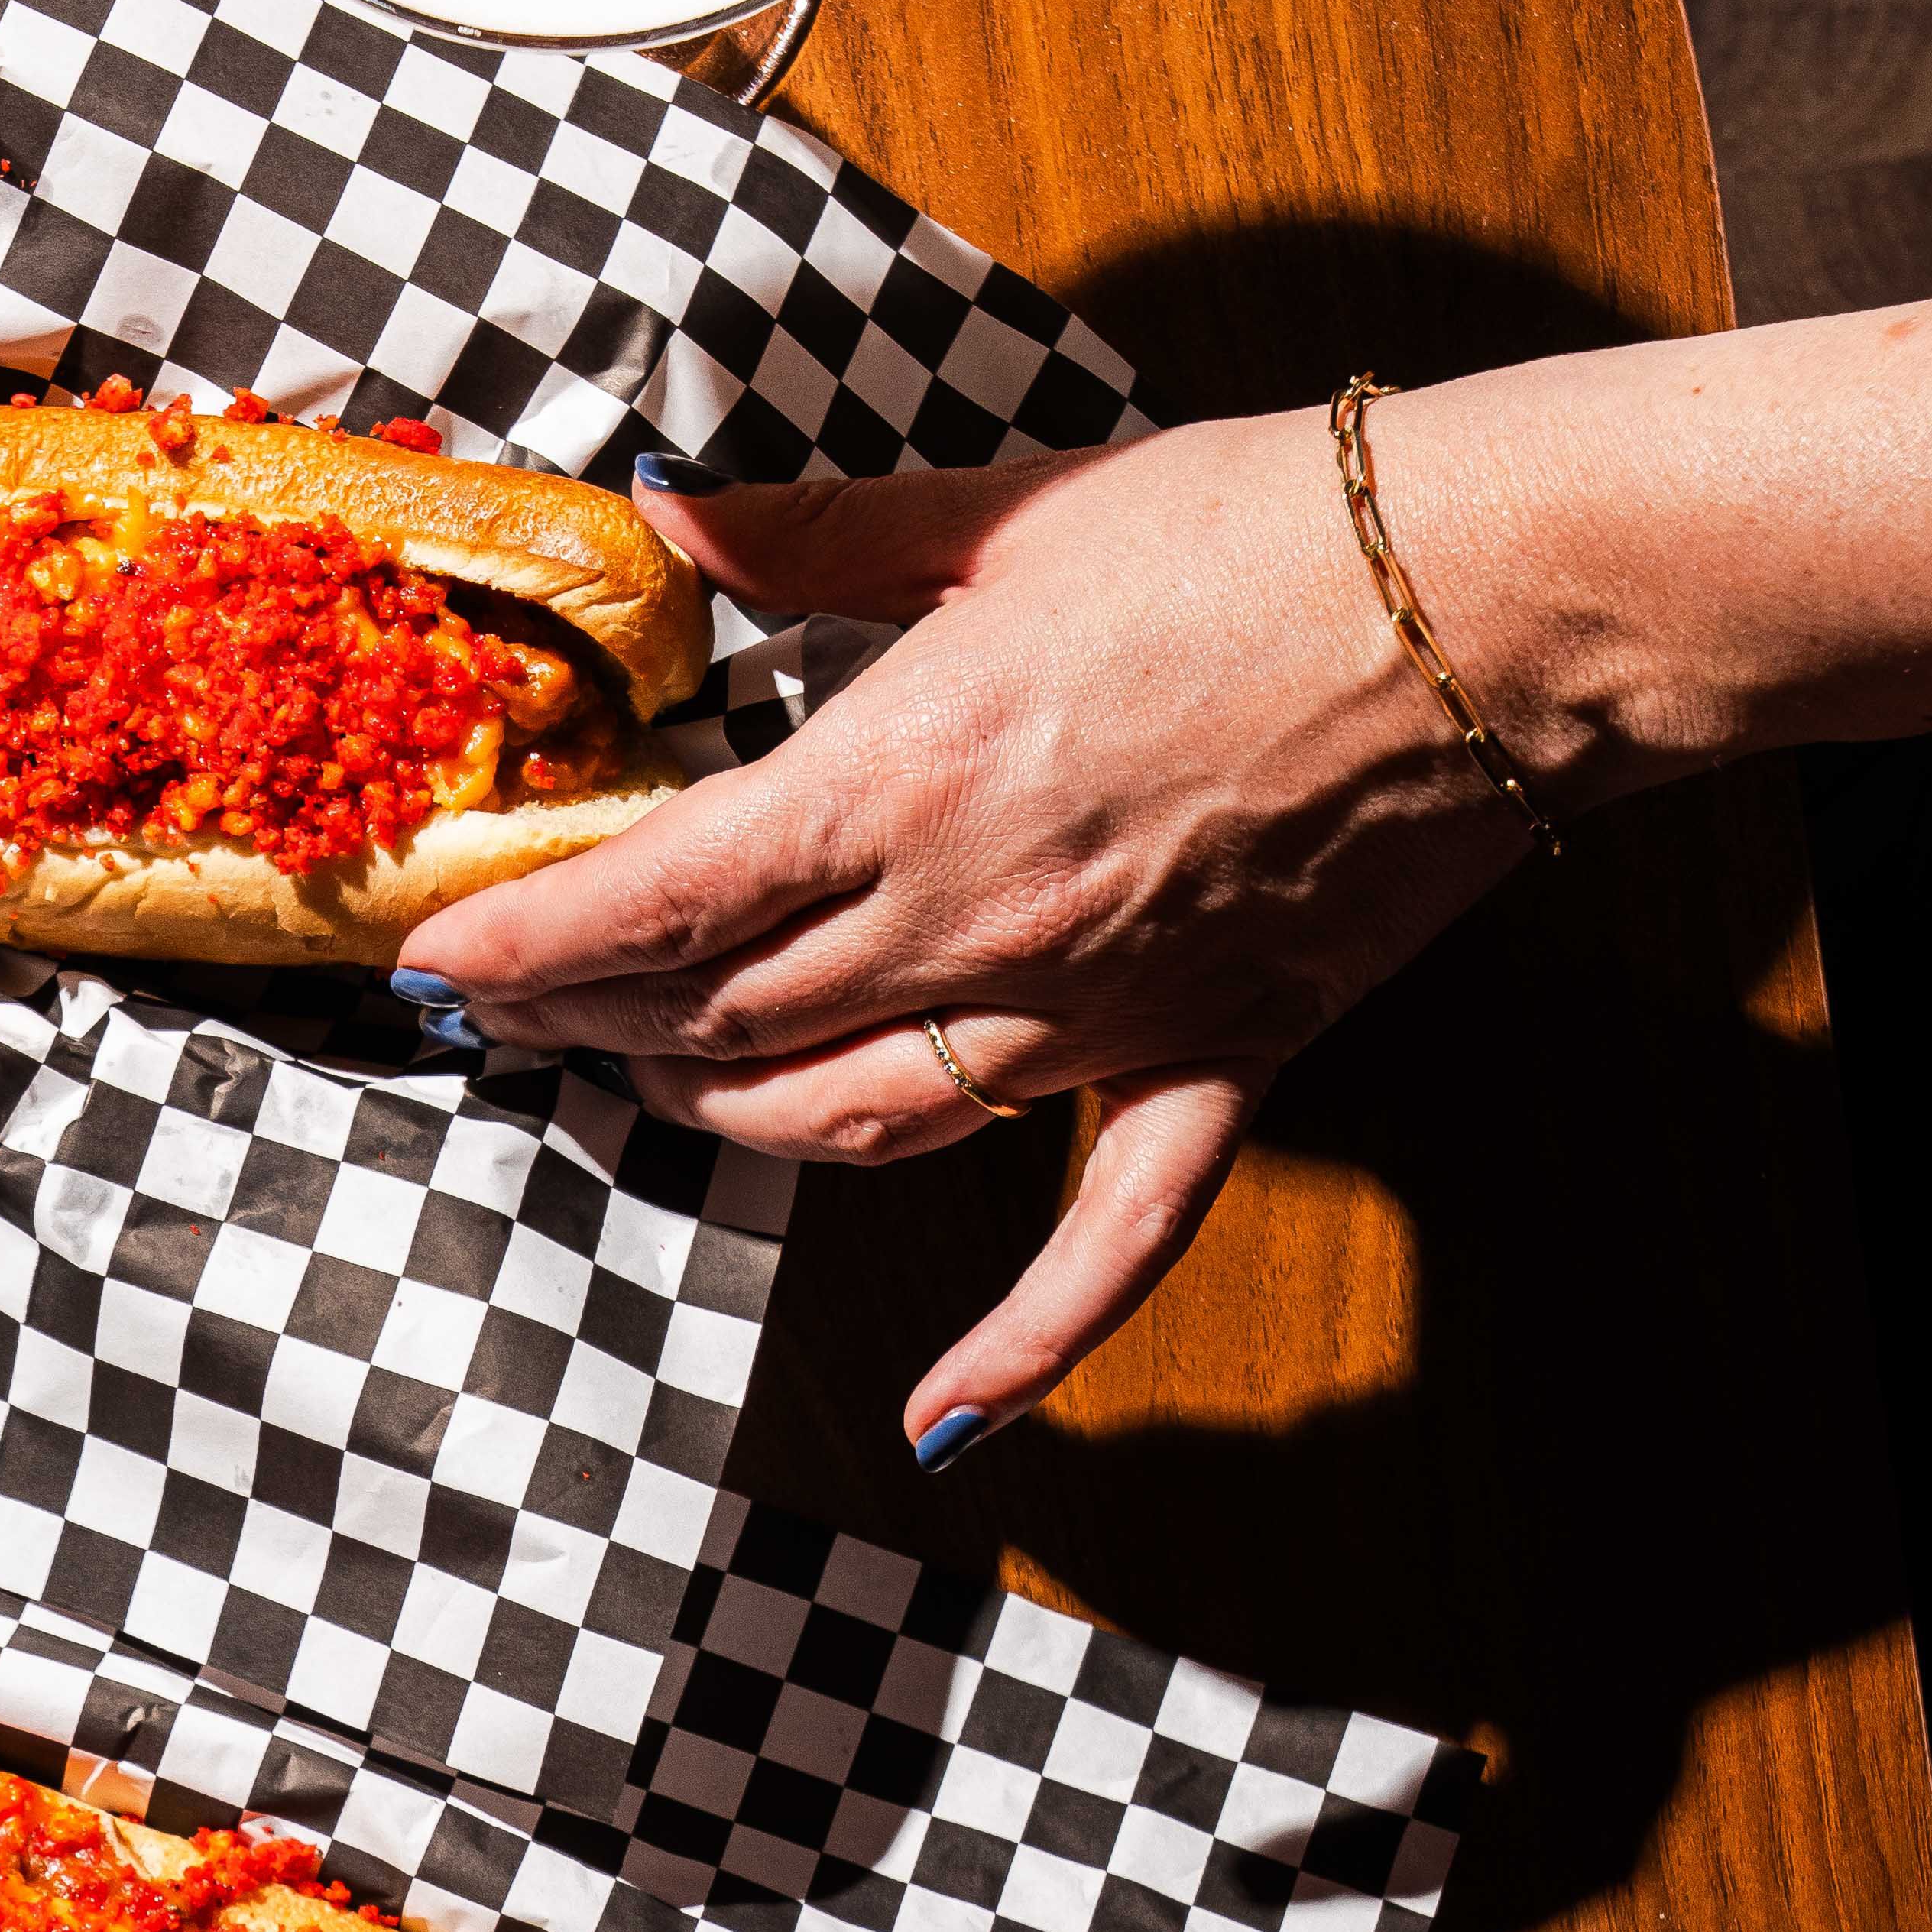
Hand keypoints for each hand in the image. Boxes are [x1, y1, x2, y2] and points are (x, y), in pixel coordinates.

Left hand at [393, 410, 1541, 1445]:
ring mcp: (1096, 1016)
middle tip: (506, 1003)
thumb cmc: (1260, 530)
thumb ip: (812, 531)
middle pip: (719, 1021)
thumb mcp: (1003, 507)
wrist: (1498, 594)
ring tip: (644, 1085)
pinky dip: (1019, 1348)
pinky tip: (936, 1424)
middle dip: (584, 1020)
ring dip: (721, 1121)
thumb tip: (669, 509)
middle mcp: (976, 923)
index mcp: (908, 777)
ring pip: (850, 1124)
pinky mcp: (1214, 1064)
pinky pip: (1108, 1243)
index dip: (522, 939)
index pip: (654, 900)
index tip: (434, 959)